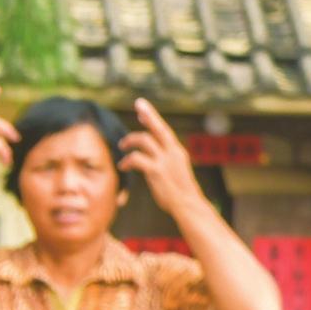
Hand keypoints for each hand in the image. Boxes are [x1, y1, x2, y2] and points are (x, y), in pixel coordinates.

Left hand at [119, 99, 205, 215]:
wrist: (188, 206)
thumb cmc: (181, 193)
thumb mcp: (176, 172)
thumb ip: (166, 162)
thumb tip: (149, 158)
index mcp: (178, 152)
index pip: (164, 131)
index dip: (153, 119)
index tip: (143, 110)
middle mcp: (173, 153)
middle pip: (158, 128)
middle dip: (148, 114)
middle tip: (139, 103)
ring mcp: (165, 161)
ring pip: (144, 140)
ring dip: (130, 140)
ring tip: (122, 146)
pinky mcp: (156, 171)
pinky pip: (136, 158)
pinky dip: (127, 160)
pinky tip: (123, 166)